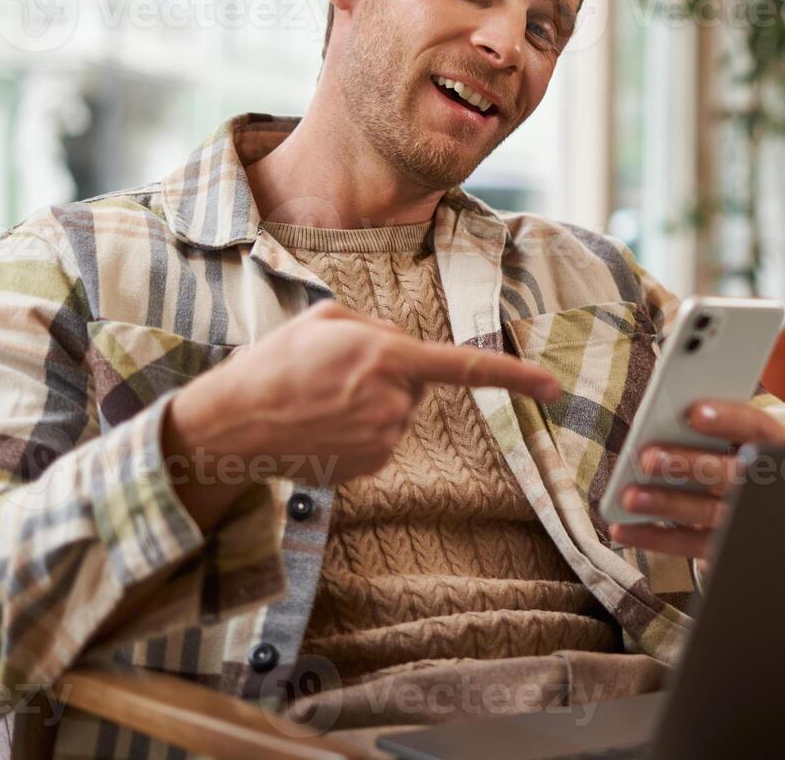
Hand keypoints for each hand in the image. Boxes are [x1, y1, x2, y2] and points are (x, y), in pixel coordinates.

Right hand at [163, 300, 559, 529]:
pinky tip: (322, 426)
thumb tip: (401, 350)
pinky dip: (358, 431)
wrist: (231, 425)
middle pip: (417, 385)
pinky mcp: (369, 466)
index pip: (466, 368)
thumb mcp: (325, 319)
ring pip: (398, 413)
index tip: (553, 387)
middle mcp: (393, 401)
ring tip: (320, 400)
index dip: (515, 377)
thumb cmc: (275, 363)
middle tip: (335, 373)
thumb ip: (377, 328)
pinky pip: (380, 439)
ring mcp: (383, 439)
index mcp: (388, 356)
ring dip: (370, 404)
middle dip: (388, 375)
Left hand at [608, 399, 784, 567]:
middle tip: (648, 457)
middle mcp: (765, 486)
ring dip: (666, 504)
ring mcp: (747, 521)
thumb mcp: (741, 442)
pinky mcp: (725, 550)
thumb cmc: (740, 463)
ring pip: (707, 512)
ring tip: (630, 496)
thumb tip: (663, 420)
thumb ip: (713, 431)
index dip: (729, 420)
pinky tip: (623, 528)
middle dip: (688, 465)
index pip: (757, 428)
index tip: (694, 413)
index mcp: (774, 448)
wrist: (778, 523)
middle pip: (730, 475)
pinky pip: (688, 545)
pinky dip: (653, 538)